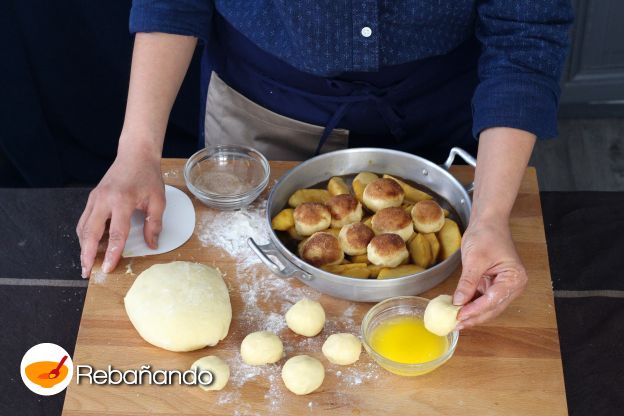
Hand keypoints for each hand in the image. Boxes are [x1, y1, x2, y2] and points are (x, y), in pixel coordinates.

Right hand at [76, 147, 164, 277]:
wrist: (135, 155)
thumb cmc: (148, 176)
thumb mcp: (158, 200)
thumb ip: (154, 224)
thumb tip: (152, 245)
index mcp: (122, 200)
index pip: (116, 233)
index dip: (112, 253)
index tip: (108, 268)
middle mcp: (104, 200)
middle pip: (90, 233)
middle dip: (87, 255)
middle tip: (87, 272)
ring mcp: (94, 198)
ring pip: (83, 227)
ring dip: (83, 246)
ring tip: (87, 262)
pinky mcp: (91, 198)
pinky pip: (84, 220)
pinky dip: (85, 235)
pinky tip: (90, 245)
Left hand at [452, 219, 527, 328]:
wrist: (487, 222)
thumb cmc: (486, 235)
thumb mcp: (475, 259)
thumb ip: (468, 282)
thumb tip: (458, 302)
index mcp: (514, 278)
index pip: (493, 300)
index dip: (475, 310)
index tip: (459, 317)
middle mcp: (512, 286)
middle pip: (492, 308)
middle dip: (473, 317)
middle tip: (455, 324)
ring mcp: (503, 287)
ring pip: (487, 307)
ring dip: (471, 314)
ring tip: (454, 321)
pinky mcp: (492, 285)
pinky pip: (481, 299)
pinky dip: (470, 305)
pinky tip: (457, 310)